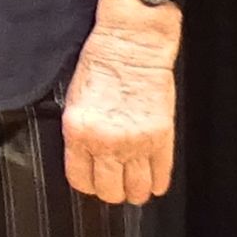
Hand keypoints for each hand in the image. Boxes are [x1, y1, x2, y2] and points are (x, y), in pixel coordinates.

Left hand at [61, 1, 179, 200]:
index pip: (80, 180)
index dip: (87, 183)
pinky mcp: (161, 137)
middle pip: (109, 191)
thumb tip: (86, 160)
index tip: (92, 180)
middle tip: (114, 183)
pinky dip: (156, 184)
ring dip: (134, 191)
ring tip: (134, 185)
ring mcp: (136, 143)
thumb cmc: (100, 65)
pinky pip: (160, 174)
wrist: (132, 45)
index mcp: (79, 132)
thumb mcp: (74, 101)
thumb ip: (79, 135)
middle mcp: (107, 143)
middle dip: (110, 190)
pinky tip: (153, 182)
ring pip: (136, 189)